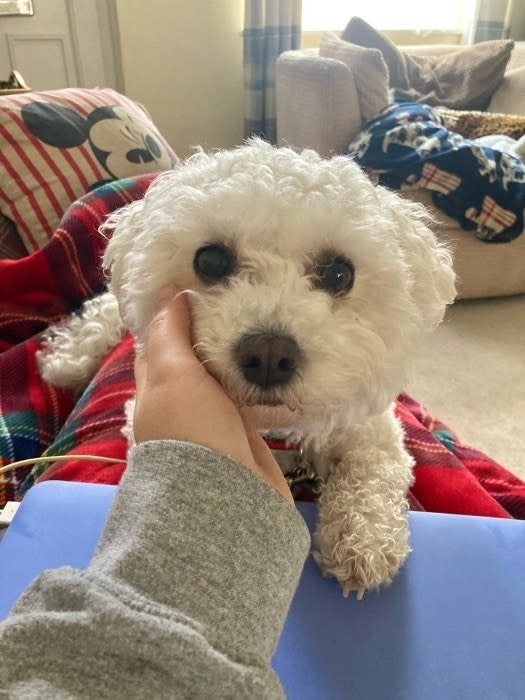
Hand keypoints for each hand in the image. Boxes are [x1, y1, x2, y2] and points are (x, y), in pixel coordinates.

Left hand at [133, 287, 293, 503]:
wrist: (226, 497)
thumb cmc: (192, 428)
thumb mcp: (172, 374)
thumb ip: (169, 334)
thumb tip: (168, 292)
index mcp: (156, 388)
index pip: (160, 342)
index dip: (173, 313)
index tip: (199, 282)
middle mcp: (183, 402)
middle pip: (195, 357)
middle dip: (210, 330)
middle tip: (238, 295)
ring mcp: (215, 418)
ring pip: (223, 375)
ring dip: (237, 353)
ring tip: (261, 318)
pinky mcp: (245, 432)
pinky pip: (249, 396)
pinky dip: (256, 378)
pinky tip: (272, 359)